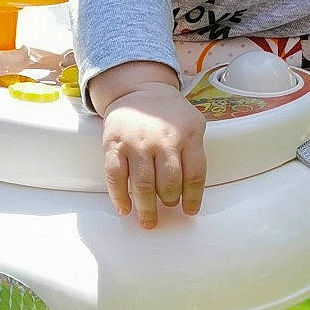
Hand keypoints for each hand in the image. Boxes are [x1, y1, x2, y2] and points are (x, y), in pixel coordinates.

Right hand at [96, 75, 205, 228]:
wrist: (138, 89)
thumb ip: (195, 152)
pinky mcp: (114, 145)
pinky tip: (125, 208)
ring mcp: (137, 142)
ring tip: (148, 220)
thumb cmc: (168, 114)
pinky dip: (119, 197)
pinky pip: (116, 177)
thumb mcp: (192, 123)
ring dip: (146, 208)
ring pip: (143, 185)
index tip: (189, 211)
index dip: (192, 198)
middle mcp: (162, 139)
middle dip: (169, 201)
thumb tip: (191, 192)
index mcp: (187, 135)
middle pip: (169, 184)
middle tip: (167, 205)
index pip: (195, 175)